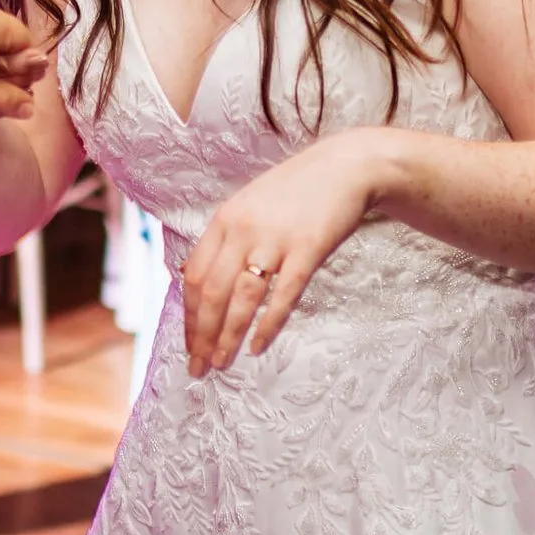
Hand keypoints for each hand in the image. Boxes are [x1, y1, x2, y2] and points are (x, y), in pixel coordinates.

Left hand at [179, 131, 380, 376]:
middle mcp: (244, 230)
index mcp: (225, 220)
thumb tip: (192, 277)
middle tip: (199, 367)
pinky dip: (268, 324)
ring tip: (222, 363)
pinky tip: (257, 346)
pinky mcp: (307, 249)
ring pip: (243, 298)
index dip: (190, 315)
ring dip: (228, 335)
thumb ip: (223, 239)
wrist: (345, 167)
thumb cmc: (295, 190)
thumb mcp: (248, 205)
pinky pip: (283, 294)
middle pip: (214, 292)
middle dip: (202, 334)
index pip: (195, 276)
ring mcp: (276, 240)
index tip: (189, 343)